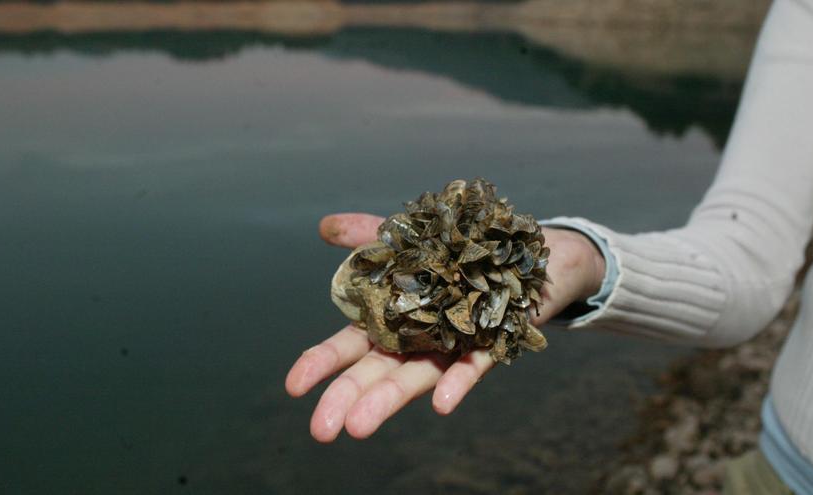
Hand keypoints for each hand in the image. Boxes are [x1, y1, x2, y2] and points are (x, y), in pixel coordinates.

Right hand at [284, 213, 604, 441]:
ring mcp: (449, 346)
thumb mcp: (406, 241)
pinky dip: (457, 383)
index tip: (293, 387)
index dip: (320, 365)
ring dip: (388, 401)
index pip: (347, 348)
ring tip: (359, 425)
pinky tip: (442, 403)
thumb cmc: (455, 252)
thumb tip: (324, 226)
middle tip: (321, 429)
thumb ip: (367, 237)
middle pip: (374, 374)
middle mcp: (415, 341)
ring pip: (415, 378)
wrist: (519, 253)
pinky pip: (471, 368)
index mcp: (389, 320)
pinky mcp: (489, 345)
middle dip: (346, 399)